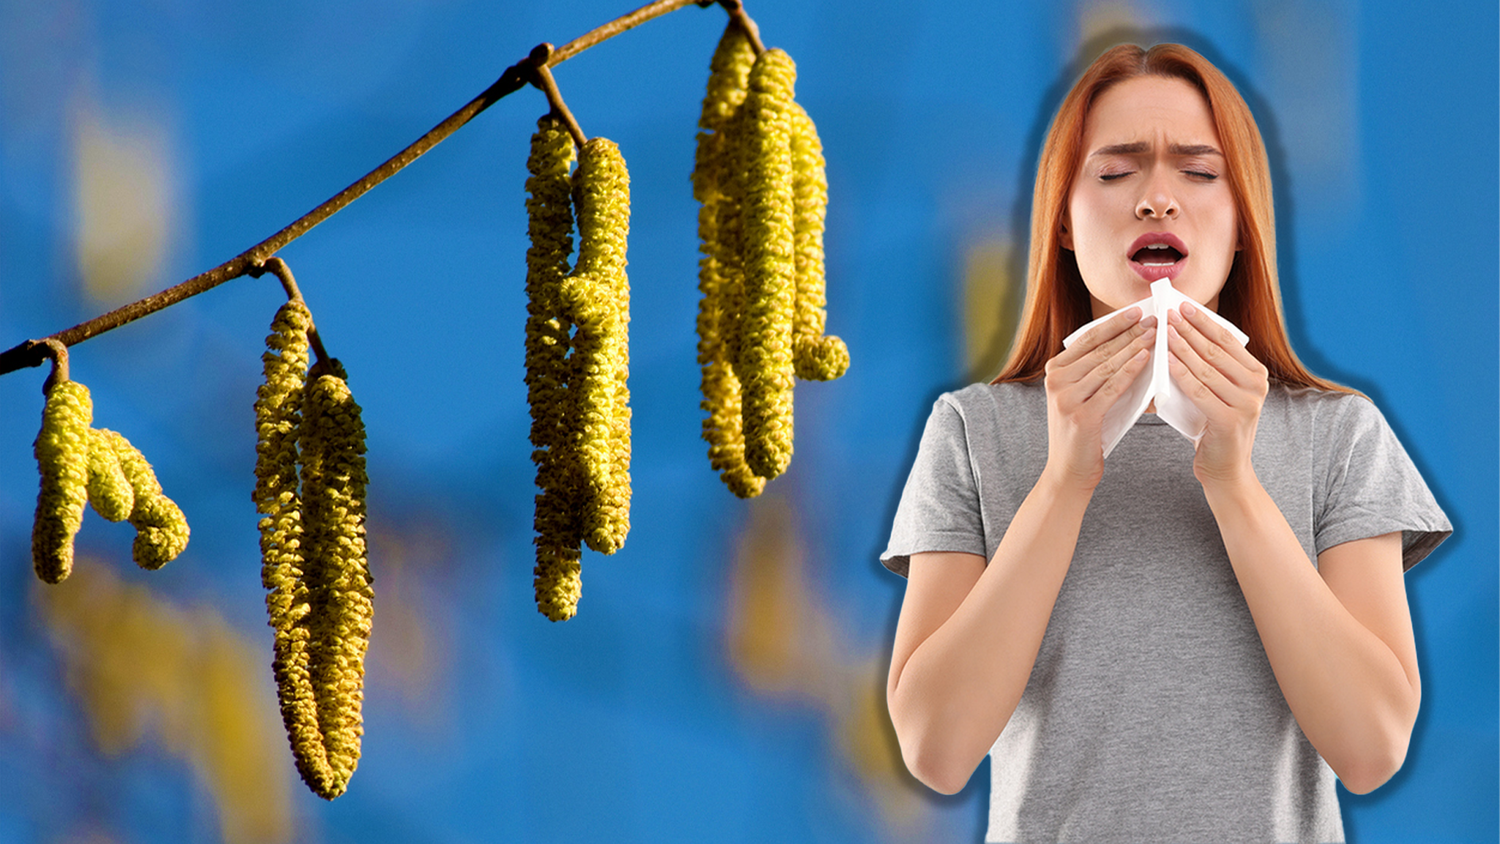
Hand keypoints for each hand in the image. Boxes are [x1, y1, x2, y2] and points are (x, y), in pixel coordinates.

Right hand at [1042, 307, 1156, 491]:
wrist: (1069, 471)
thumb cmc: (1083, 432)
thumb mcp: (1084, 396)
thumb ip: (1097, 372)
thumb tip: (1132, 344)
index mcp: (1055, 371)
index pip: (1088, 339)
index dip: (1114, 323)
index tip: (1136, 310)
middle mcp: (1056, 381)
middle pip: (1099, 350)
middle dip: (1129, 332)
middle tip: (1154, 319)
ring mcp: (1066, 398)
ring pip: (1107, 366)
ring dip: (1134, 347)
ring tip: (1156, 334)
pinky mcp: (1081, 416)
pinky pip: (1112, 387)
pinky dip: (1130, 371)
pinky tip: (1146, 358)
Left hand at [1165, 301, 1268, 485]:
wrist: (1225, 470)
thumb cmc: (1214, 428)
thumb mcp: (1218, 393)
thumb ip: (1210, 369)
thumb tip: (1181, 336)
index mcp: (1256, 375)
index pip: (1227, 340)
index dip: (1204, 321)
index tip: (1183, 304)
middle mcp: (1256, 386)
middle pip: (1216, 350)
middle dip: (1190, 329)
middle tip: (1168, 313)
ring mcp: (1246, 403)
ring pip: (1207, 368)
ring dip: (1182, 347)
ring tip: (1163, 332)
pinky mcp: (1230, 420)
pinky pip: (1200, 391)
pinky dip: (1182, 374)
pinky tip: (1167, 361)